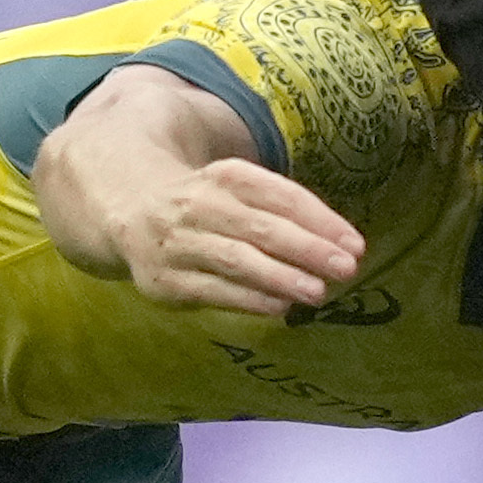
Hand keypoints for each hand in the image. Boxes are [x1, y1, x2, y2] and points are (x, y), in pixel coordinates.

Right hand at [113, 158, 365, 318]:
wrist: (128, 212)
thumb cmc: (205, 205)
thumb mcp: (237, 190)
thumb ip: (282, 212)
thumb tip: (339, 246)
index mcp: (224, 176)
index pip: (279, 194)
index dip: (320, 219)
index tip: (355, 244)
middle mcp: (199, 205)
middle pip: (260, 226)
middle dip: (307, 247)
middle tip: (346, 267)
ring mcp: (179, 244)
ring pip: (235, 259)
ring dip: (279, 276)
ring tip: (317, 292)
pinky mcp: (166, 281)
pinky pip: (212, 291)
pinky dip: (249, 299)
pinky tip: (280, 307)